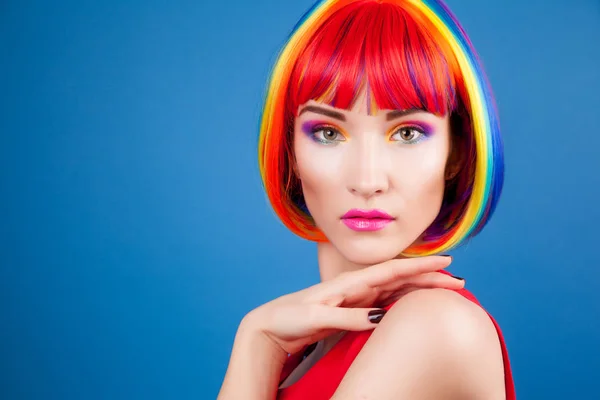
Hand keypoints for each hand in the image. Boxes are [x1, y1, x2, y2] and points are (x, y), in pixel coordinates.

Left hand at [241, 256, 462, 357]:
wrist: (272, 325)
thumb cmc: (289, 317)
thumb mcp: (316, 318)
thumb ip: (347, 317)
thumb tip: (379, 318)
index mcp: (348, 284)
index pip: (391, 271)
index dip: (419, 266)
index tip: (446, 263)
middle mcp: (356, 287)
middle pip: (400, 279)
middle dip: (429, 278)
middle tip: (459, 282)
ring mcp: (356, 298)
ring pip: (396, 289)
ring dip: (420, 288)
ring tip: (446, 289)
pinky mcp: (353, 310)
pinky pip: (386, 303)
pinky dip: (404, 300)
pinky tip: (414, 304)